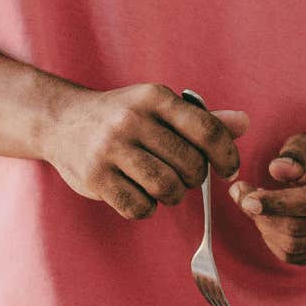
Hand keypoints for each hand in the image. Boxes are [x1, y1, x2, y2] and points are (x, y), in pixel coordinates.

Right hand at [43, 83, 247, 219]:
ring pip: (166, 188)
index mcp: (154, 98)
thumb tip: (245, 123)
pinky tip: (140, 195)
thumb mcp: (159, 107)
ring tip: (164, 187)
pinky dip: (147, 208)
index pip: (207, 129)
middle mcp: (131, 120)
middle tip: (185, 177)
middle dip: (196, 178)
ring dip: (173, 195)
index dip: (226, 155)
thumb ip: (202, 119)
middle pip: (190, 164)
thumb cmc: (123, 116)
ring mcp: (110, 149)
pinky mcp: (94, 177)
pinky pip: (139, 207)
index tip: (229, 170)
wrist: (61, 121)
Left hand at [229, 133, 305, 264]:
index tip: (247, 199)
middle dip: (263, 216)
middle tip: (242, 195)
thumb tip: (277, 170)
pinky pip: (294, 257)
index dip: (278, 203)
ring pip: (293, 246)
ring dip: (265, 228)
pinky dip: (273, 241)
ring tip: (258, 206)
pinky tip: (270, 221)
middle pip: (298, 228)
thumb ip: (294, 153)